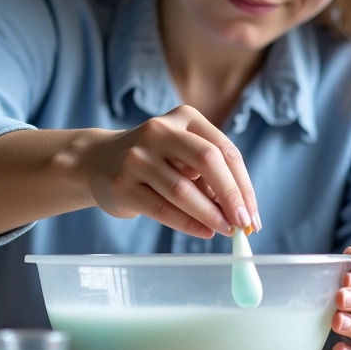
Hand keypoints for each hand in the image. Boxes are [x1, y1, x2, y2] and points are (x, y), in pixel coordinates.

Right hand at [85, 105, 259, 237]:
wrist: (98, 162)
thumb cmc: (154, 161)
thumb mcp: (182, 154)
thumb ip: (208, 174)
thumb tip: (240, 210)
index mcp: (184, 117)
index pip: (224, 150)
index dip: (243, 183)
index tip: (252, 212)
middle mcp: (159, 131)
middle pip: (207, 160)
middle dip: (230, 195)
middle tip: (244, 223)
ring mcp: (138, 156)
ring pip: (183, 189)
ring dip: (210, 214)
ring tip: (226, 230)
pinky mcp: (122, 183)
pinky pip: (161, 208)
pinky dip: (187, 223)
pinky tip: (204, 232)